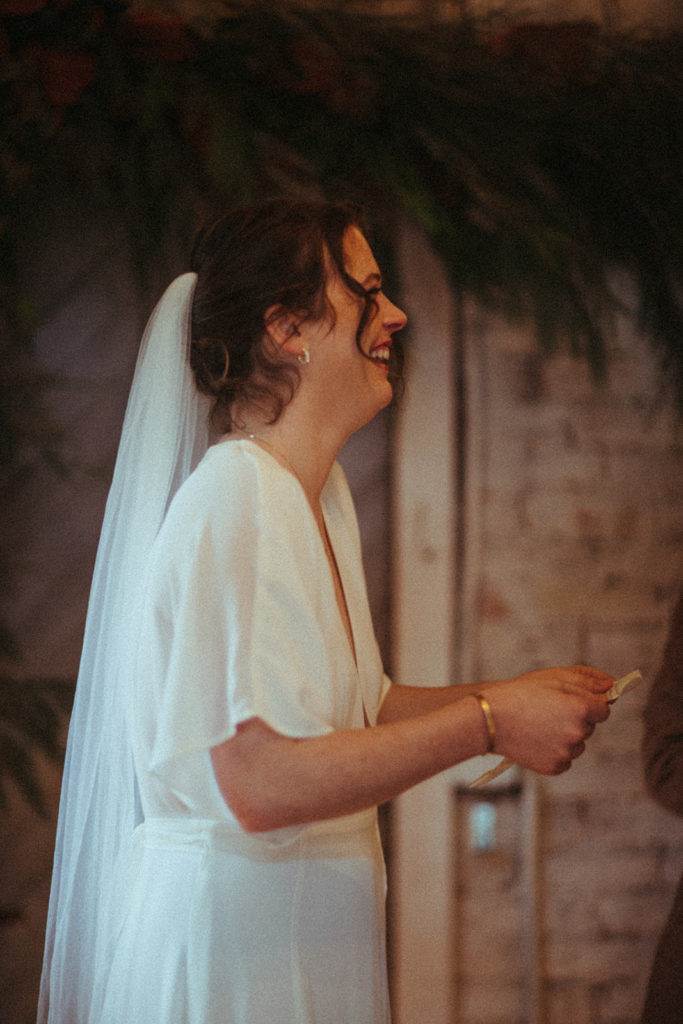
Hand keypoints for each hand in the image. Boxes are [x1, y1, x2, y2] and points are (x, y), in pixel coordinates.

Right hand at [482, 665, 612, 774]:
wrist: (490, 719)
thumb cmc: (521, 693)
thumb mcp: (555, 677)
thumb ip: (588, 680)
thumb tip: (613, 686)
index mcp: (581, 708)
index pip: (604, 709)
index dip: (587, 703)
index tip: (569, 701)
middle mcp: (578, 732)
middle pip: (589, 726)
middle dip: (575, 718)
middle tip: (547, 710)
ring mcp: (567, 752)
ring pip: (578, 744)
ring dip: (566, 736)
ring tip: (539, 725)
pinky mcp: (555, 767)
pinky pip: (566, 759)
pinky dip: (556, 751)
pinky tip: (537, 739)